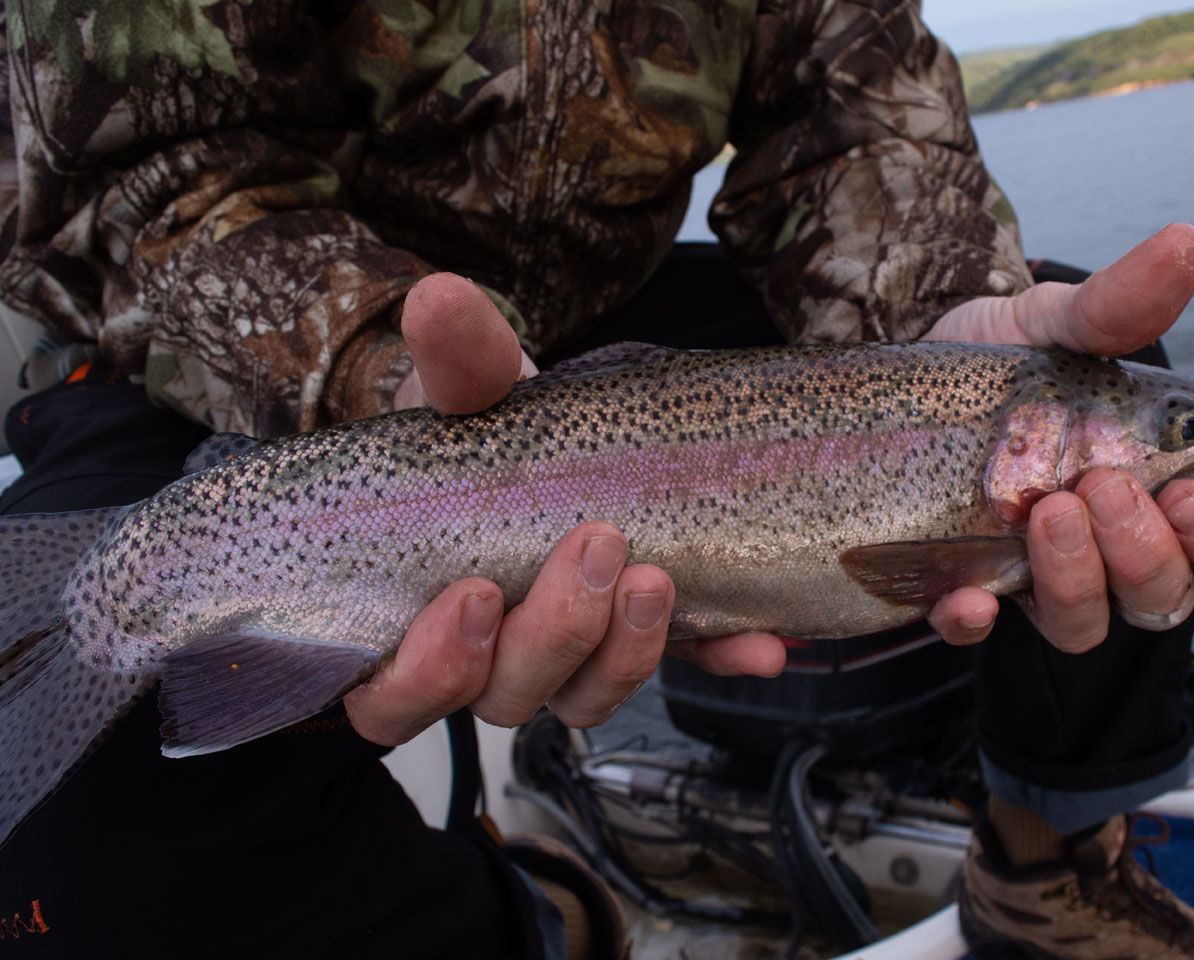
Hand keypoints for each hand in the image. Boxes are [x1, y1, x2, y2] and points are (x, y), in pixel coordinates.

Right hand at [345, 274, 784, 744]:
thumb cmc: (476, 430)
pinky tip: (761, 645)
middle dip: (554, 632)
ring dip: (626, 652)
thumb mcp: (465, 392)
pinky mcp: (642, 639)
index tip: (477, 592)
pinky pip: (680, 668)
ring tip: (657, 579)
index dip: (431, 670)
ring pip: (584, 697)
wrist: (544, 430)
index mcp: (416, 623)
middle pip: (507, 693)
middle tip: (598, 546)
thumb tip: (437, 297)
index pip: (397, 696)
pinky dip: (718, 657)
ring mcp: (570, 657)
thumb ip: (454, 359)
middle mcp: (488, 659)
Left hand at [919, 224, 1193, 652]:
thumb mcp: (1057, 324)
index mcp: (1154, 490)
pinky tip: (967, 597)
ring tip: (1048, 513)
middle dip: (1145, 555)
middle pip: (1161, 598)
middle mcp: (1103, 547)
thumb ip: (1119, 303)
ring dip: (1076, 582)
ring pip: (1080, 624)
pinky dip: (973, 621)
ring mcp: (1032, 573)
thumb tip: (1187, 243)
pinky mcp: (959, 584)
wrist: (900, 373)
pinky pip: (974, 630)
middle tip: (1102, 488)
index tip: (1192, 491)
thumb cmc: (1002, 360)